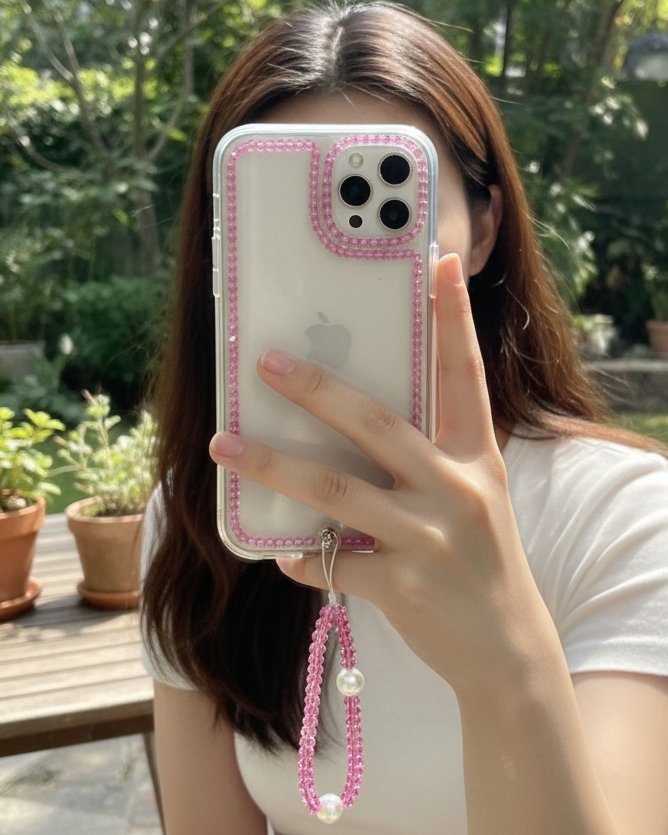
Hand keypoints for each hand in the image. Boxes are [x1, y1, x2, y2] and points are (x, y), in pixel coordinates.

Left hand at [210, 254, 551, 692]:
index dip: (452, 318)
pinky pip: (332, 562)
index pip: (464, 374)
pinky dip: (302, 558)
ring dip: (273, 466)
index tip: (438, 263)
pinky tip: (284, 554)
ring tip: (223, 445)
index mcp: (476, 457)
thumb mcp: (472, 496)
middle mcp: (456, 488)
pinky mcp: (403, 584)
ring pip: (336, 490)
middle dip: (316, 388)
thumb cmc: (480, 559)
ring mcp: (429, 537)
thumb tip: (345, 431)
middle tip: (265, 361)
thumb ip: (426, 461)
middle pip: (376, 423)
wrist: (507, 647)